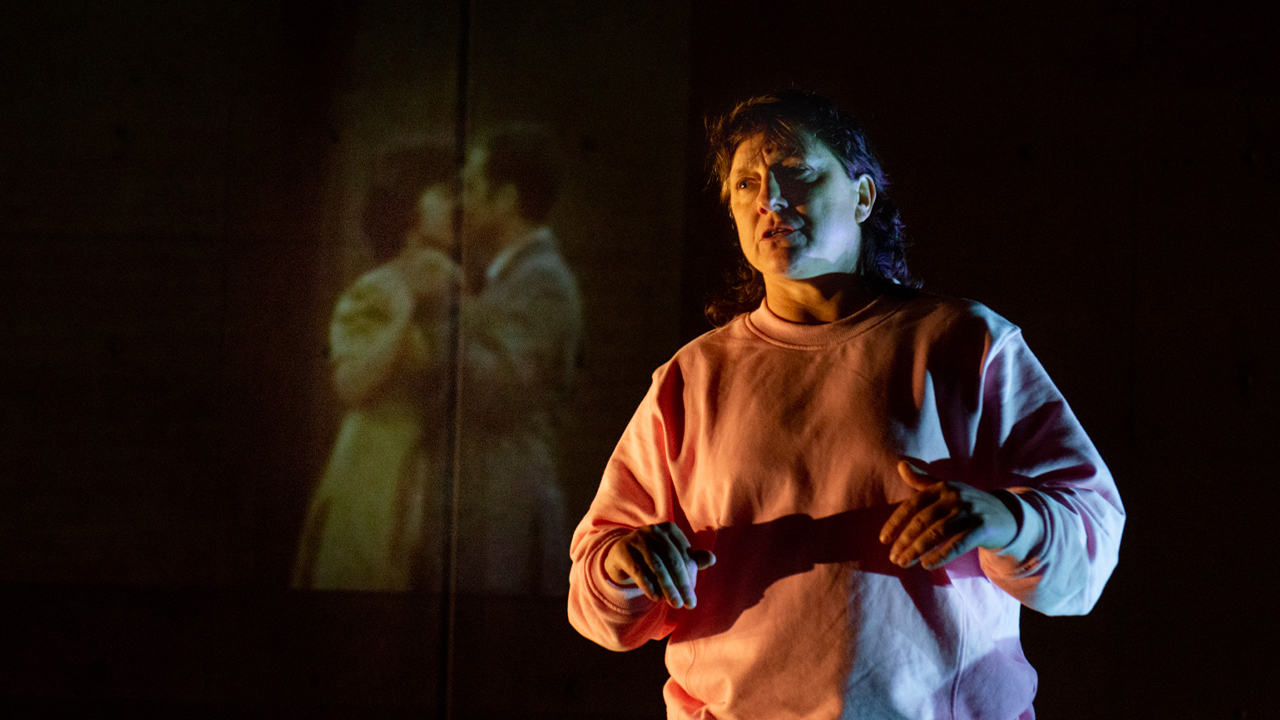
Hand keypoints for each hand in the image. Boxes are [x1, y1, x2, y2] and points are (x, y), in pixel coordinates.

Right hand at [604, 523, 715, 608]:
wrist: (621, 555)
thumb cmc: (654, 557)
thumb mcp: (673, 558)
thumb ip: (692, 560)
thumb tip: (712, 559)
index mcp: (670, 530)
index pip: (685, 555)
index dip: (691, 577)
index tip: (692, 597)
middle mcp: (654, 531)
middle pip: (673, 560)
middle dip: (683, 584)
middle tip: (689, 605)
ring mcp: (638, 539)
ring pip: (657, 566)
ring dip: (668, 587)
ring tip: (676, 604)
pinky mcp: (623, 550)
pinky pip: (638, 569)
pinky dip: (648, 585)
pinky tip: (656, 598)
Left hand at [879, 461, 1018, 570]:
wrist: (1006, 516)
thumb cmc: (968, 504)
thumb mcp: (946, 489)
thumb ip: (922, 481)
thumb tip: (900, 464)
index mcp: (942, 487)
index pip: (912, 505)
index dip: (895, 522)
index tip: (883, 540)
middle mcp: (955, 497)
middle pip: (922, 521)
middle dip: (904, 541)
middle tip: (893, 558)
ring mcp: (970, 512)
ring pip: (937, 533)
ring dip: (917, 550)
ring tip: (904, 563)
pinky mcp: (982, 528)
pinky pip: (957, 544)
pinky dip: (941, 555)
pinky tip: (927, 565)